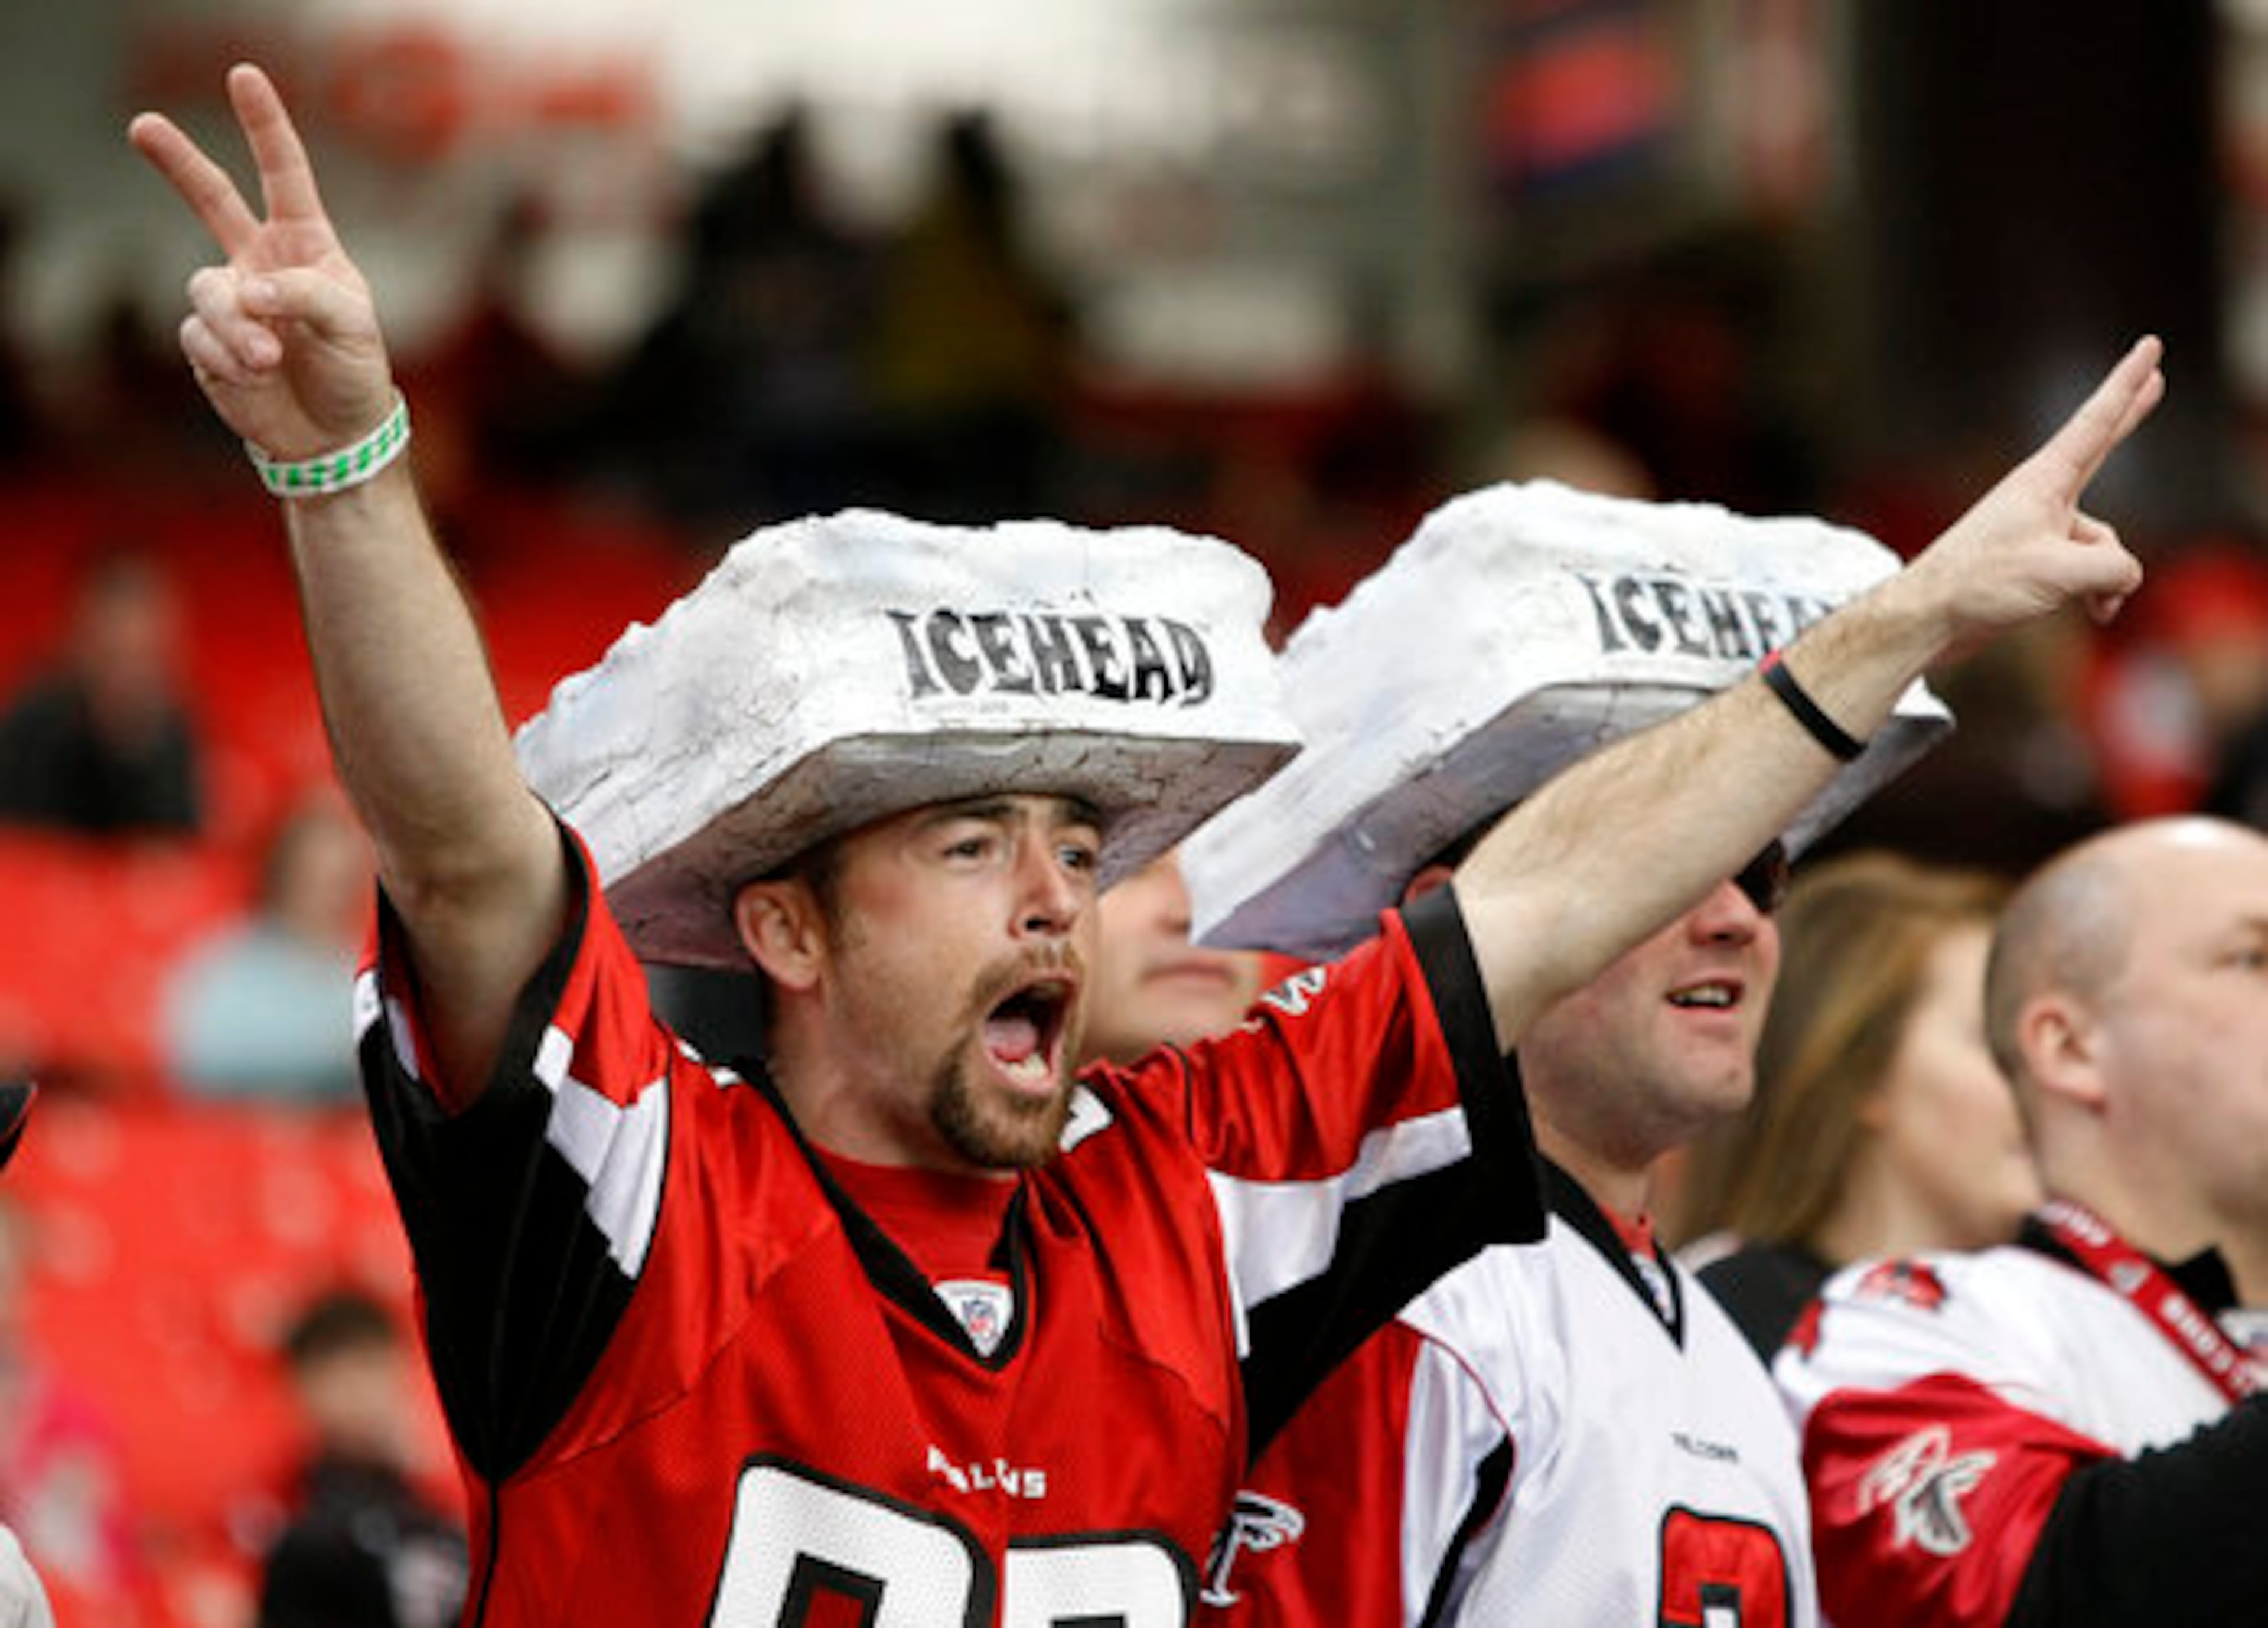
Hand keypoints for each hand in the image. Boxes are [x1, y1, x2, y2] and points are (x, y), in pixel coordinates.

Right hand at [127, 63, 394, 460]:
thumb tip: (247, 288)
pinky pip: (199, 334)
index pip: (284, 175)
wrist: (335, 435)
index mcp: (305, 245)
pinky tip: (256, 374)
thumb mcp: (353, 326)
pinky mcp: (207, 340)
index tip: (243, 77)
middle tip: (144, 125)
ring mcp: (231, 300)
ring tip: (269, 358)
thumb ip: (306, 294)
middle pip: (210, 198)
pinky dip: (227, 355)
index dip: (264, 126)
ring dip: (236, 325)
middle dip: (177, 162)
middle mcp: (260, 262)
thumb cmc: (355, 371)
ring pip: (206, 289)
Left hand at [1902, 336, 2163, 654]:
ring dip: (2107, 578)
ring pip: (2103, 544)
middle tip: (2155, 379)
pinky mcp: (2035, 563)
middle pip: (2102, 449)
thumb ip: (2115, 567)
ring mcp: (2040, 529)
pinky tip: (2091, 613)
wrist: (1927, 619)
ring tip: (2088, 602)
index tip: (2149, 346)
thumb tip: (2125, 576)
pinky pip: (2086, 572)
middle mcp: (2043, 498)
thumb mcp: (2063, 573)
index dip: (2128, 383)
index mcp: (2044, 481)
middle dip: (2130, 418)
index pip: (2098, 422)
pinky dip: (2095, 593)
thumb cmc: (1980, 583)